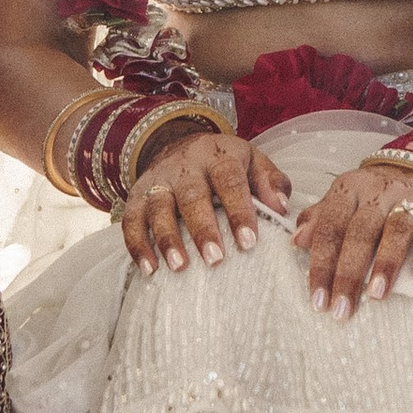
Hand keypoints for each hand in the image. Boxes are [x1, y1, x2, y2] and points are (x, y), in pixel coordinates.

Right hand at [122, 124, 292, 270]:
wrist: (178, 144)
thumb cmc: (225, 164)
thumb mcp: (253, 162)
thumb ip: (271, 182)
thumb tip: (281, 209)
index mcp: (218, 156)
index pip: (229, 180)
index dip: (239, 211)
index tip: (249, 242)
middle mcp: (184, 166)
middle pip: (191, 195)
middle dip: (203, 228)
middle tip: (216, 259)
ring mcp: (157, 180)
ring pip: (158, 207)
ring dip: (167, 238)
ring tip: (179, 267)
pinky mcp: (136, 195)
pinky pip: (132, 219)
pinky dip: (137, 245)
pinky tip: (149, 269)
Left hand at [294, 163, 412, 315]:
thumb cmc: (377, 195)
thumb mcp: (346, 200)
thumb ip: (321, 219)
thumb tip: (296, 242)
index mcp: (349, 189)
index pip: (330, 227)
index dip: (321, 264)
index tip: (317, 299)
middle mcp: (379, 190)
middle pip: (360, 232)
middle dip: (348, 273)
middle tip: (342, 309)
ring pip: (396, 228)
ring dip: (386, 263)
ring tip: (376, 295)